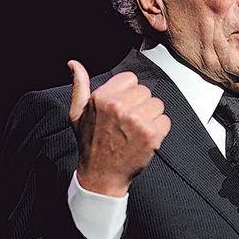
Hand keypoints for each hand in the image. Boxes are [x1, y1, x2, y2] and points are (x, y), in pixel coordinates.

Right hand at [68, 60, 170, 196]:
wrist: (100, 175)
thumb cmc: (90, 142)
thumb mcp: (77, 113)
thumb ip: (79, 85)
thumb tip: (74, 63)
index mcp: (103, 97)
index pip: (131, 79)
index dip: (127, 92)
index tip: (121, 107)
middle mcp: (120, 106)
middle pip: (145, 91)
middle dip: (139, 104)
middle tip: (127, 122)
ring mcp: (137, 121)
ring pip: (157, 105)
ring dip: (150, 117)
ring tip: (135, 130)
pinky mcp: (152, 135)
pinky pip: (165, 120)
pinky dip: (158, 130)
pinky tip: (144, 138)